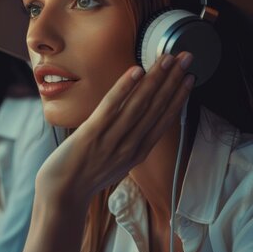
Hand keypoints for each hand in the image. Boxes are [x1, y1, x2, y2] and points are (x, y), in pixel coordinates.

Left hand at [36, 52, 193, 205]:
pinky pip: (111, 107)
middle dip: (173, 80)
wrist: (63, 194)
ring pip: (139, 104)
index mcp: (138, 152)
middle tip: (186, 57)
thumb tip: (138, 122)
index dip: (178, 97)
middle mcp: (130, 146)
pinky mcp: (92, 134)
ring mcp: (112, 140)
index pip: (164, 120)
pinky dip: (124, 88)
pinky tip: (136, 71)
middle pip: (156, 107)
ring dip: (155, 79)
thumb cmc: (86, 176)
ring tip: (167, 58)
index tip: (190, 78)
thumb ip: (130, 143)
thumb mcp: (117, 163)